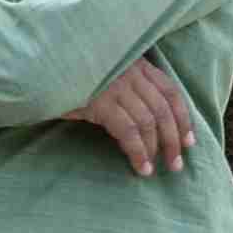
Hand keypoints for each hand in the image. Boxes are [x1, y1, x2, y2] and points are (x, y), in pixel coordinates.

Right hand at [78, 56, 203, 177]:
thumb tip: (144, 119)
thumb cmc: (72, 75)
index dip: (184, 118)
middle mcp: (131, 73)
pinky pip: (128, 131)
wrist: (43, 68)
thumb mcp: (105, 74)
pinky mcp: (101, 102)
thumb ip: (126, 87)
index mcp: (136, 64)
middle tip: (177, 164)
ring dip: (157, 149)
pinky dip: (138, 152)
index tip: (189, 141)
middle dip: (174, 139)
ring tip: (157, 169)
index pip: (171, 92)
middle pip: (164, 109)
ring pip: (149, 121)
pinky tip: (141, 167)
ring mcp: (116, 86)